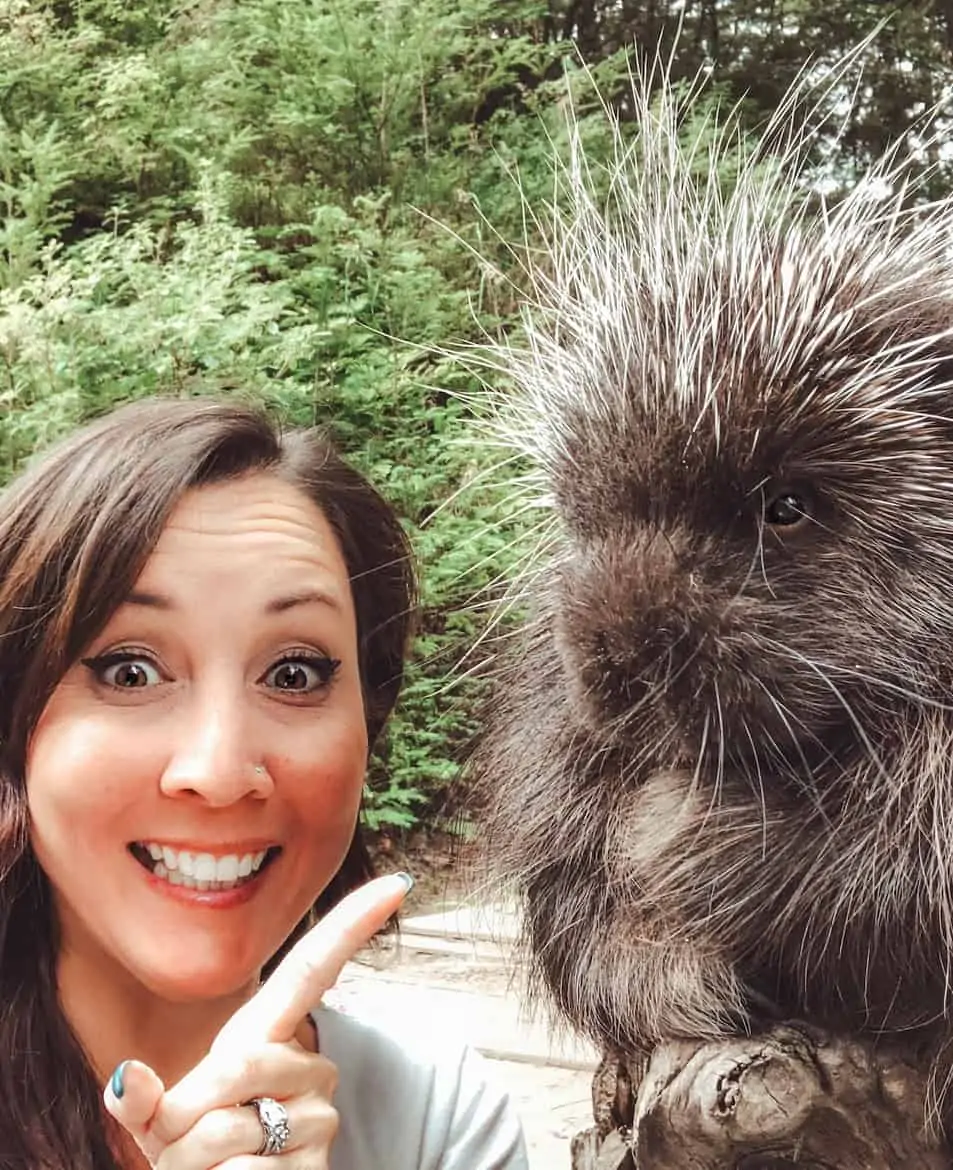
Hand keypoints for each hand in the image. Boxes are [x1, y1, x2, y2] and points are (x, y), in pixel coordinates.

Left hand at [103, 872, 410, 1168]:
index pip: (315, 969)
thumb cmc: (193, 1154)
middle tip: (179, 1142)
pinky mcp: (317, 1166)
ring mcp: (319, 1117)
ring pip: (228, 1129)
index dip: (353, 922)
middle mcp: (308, 1067)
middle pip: (235, 1066)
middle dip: (180, 1115)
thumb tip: (126, 1079)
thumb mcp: (159, 1119)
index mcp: (271, 1034)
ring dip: (189, 1163)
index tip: (397, 882)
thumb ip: (141, 1097)